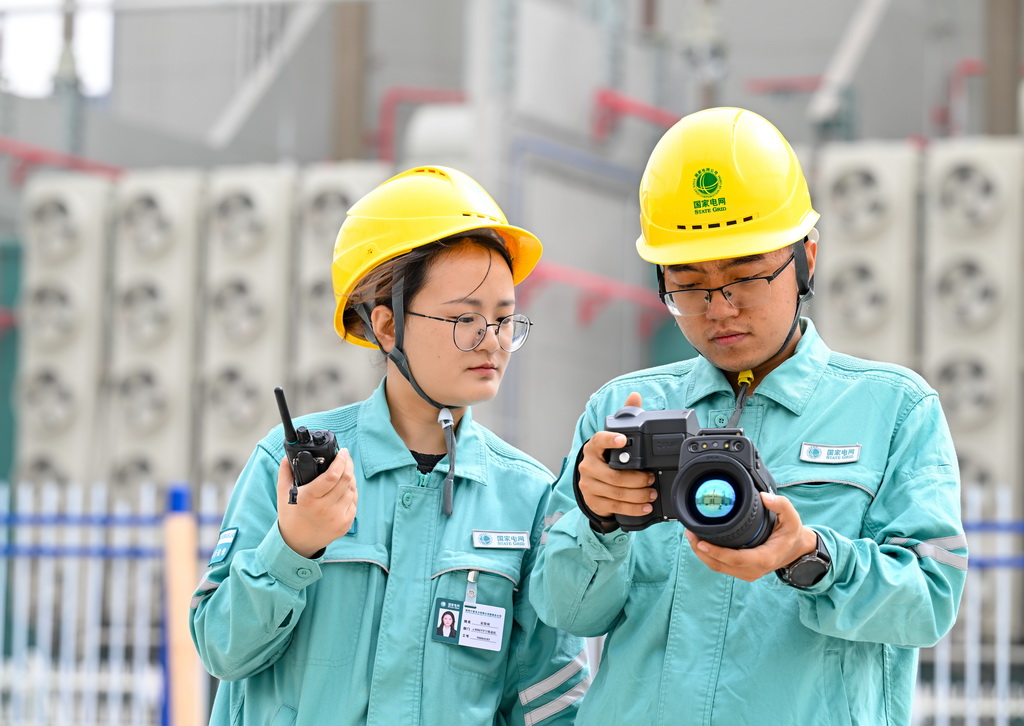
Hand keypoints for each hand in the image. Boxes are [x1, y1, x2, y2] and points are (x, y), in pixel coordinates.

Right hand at [277, 448, 357, 557]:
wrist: (297, 543)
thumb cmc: (290, 515)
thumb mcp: (283, 493)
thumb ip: (286, 472)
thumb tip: (288, 455)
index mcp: (309, 498)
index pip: (332, 476)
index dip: (341, 461)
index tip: (343, 452)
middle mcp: (325, 509)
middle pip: (346, 480)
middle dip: (348, 464)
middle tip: (346, 457)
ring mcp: (337, 518)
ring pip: (352, 490)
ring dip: (350, 478)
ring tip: (344, 472)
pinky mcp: (345, 524)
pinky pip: (354, 501)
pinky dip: (351, 492)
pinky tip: (344, 488)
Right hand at [577, 392, 657, 518]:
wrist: (591, 484)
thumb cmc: (606, 459)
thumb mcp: (613, 438)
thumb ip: (624, 417)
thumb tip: (635, 396)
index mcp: (593, 449)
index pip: (599, 441)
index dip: (610, 440)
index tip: (623, 439)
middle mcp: (588, 466)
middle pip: (614, 475)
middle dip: (636, 479)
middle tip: (651, 478)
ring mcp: (589, 485)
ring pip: (616, 492)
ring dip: (638, 495)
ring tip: (652, 493)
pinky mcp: (594, 501)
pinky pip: (615, 506)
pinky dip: (633, 507)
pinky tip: (645, 506)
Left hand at [684, 491, 818, 581]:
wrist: (796, 551)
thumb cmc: (791, 534)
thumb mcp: (792, 518)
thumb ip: (781, 505)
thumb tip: (764, 497)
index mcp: (764, 558)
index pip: (736, 559)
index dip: (717, 552)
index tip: (701, 542)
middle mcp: (754, 569)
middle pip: (721, 565)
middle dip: (702, 551)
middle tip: (689, 533)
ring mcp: (747, 573)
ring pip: (718, 567)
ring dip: (702, 554)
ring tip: (691, 536)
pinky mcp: (742, 571)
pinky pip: (721, 566)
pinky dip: (708, 556)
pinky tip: (700, 542)